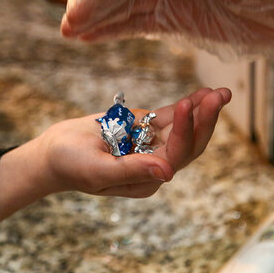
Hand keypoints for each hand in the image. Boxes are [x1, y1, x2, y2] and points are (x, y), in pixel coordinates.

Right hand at [0, 87, 230, 221]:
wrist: (53, 153)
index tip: (183, 106)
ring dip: (202, 111)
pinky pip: (169, 117)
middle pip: (189, 144)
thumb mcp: (97, 171)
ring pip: (183, 128)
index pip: (174, 156)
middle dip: (205, 120)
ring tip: (220, 92)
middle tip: (219, 96)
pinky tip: (202, 93)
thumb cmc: (69, 164)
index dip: (183, 131)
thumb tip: (168, 173)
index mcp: (146, 181)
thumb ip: (131, 171)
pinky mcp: (144, 129)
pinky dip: (185, 106)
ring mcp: (151, 146)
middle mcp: (154, 165)